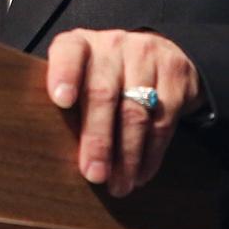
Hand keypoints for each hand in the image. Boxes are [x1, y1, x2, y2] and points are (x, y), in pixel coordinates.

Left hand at [46, 28, 203, 197]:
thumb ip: (68, 104)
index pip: (69, 52)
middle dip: (98, 140)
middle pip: (102, 94)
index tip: (61, 100)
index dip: (64, 74)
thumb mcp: (81, 78)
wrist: (157, 54)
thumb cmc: (104, 76)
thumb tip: (53, 154)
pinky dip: (151, 154)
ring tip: (119, 184)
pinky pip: (162, 121)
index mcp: (81, 44)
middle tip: (94, 174)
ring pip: (135, 112)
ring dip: (127, 156)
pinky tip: (140, 173)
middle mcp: (113, 45)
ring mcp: (146, 55)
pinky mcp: (175, 73)